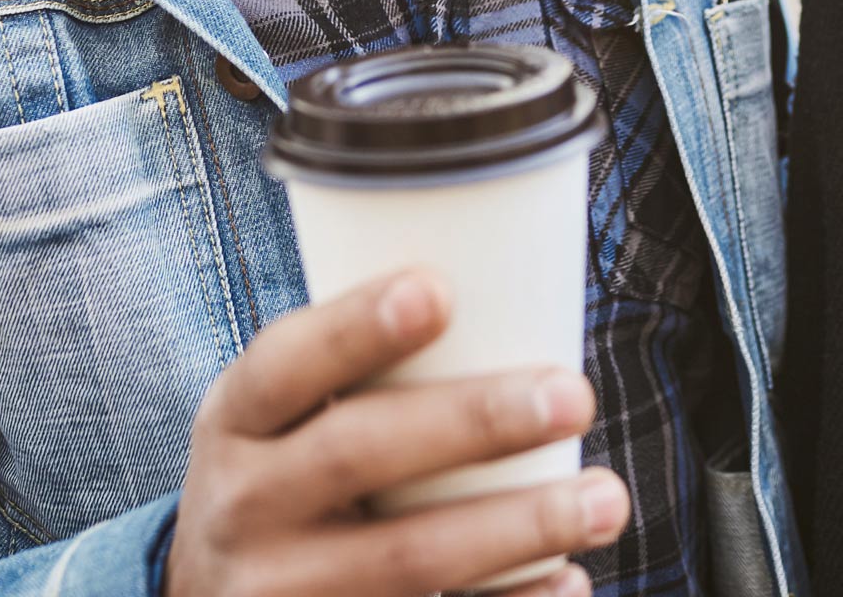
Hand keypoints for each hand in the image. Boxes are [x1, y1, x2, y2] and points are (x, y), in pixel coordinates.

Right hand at [165, 268, 628, 596]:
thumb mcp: (287, 413)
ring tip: (607, 499)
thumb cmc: (292, 464)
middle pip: (357, 455)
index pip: (285, 364)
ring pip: (406, 561)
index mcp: (235, 419)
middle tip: (577, 396)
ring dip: (519, 528)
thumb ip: (365, 366)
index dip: (356, 327)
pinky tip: (569, 580)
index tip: (440, 290)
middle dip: (475, 423)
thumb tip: (515, 277)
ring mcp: (275, 592)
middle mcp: (240, 505)